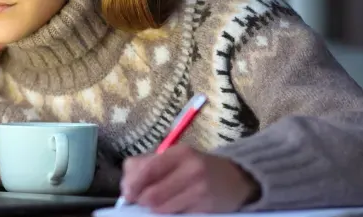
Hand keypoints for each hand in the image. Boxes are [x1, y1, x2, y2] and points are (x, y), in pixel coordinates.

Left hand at [121, 144, 259, 213]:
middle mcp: (191, 169)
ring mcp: (201, 191)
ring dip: (155, 210)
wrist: (235, 179)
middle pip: (152, 194)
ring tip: (160, 204)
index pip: (147, 170)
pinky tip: (174, 209)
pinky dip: (170, 215)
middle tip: (142, 202)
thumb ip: (147, 165)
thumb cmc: (196, 168)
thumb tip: (127, 187)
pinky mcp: (207, 210)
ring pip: (162, 209)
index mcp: (180, 152)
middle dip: (142, 201)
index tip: (128, 194)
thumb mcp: (175, 158)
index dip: (132, 185)